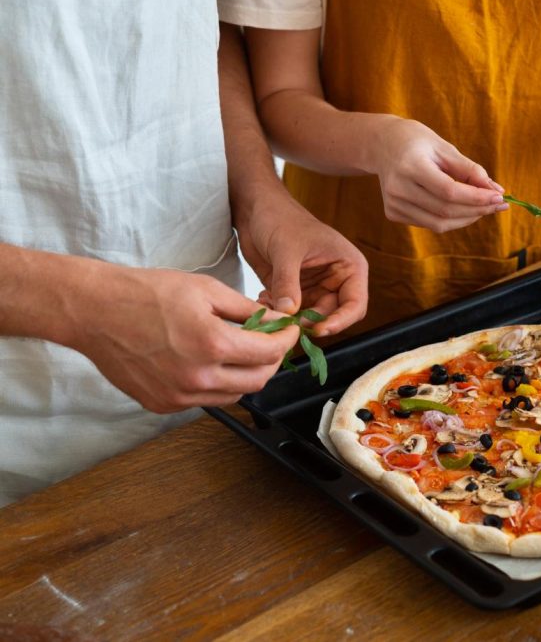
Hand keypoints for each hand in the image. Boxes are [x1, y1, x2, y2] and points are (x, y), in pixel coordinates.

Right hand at [69, 266, 297, 412]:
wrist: (96, 311)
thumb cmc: (147, 293)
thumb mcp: (206, 290)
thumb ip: (248, 310)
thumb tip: (277, 321)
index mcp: (212, 344)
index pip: (269, 353)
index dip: (286, 341)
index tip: (289, 331)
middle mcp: (198, 377)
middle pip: (258, 380)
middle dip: (272, 361)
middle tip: (272, 342)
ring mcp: (179, 396)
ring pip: (234, 395)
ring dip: (247, 375)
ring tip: (244, 351)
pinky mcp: (163, 404)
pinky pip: (206, 400)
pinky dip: (218, 384)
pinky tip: (213, 363)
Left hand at [237, 186, 368, 336]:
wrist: (257, 209)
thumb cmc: (281, 218)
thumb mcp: (286, 250)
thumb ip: (287, 283)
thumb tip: (287, 313)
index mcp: (349, 267)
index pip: (355, 304)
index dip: (341, 321)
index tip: (319, 330)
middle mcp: (336, 280)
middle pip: (332, 315)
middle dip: (310, 322)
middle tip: (287, 322)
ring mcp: (315, 287)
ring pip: (310, 318)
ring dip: (291, 319)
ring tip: (269, 308)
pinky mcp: (295, 291)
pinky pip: (292, 312)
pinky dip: (278, 313)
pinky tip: (263, 301)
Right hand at [373, 118, 507, 232]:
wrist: (382, 144)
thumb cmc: (418, 142)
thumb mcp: (445, 148)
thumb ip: (470, 170)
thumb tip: (496, 191)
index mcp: (410, 165)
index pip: (449, 191)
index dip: (476, 198)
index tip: (499, 198)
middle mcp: (398, 187)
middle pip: (445, 210)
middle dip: (477, 210)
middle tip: (498, 205)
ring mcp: (393, 203)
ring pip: (438, 224)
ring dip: (467, 219)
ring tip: (483, 208)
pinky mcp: (392, 213)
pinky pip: (429, 224)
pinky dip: (450, 220)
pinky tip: (460, 208)